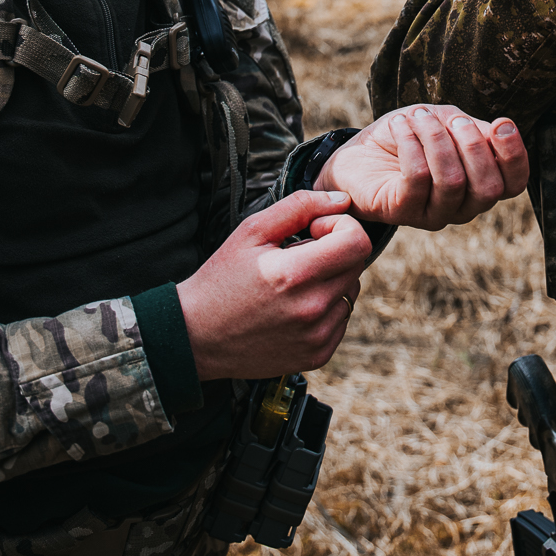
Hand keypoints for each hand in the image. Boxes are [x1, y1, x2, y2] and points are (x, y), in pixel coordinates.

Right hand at [178, 189, 370, 381]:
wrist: (197, 336)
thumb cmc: (222, 279)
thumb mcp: (251, 231)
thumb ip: (299, 207)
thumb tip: (340, 199)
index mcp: (294, 274)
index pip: (357, 242)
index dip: (341, 226)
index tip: (314, 231)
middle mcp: (311, 309)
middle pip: (357, 265)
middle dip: (335, 250)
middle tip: (300, 255)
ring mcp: (316, 336)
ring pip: (351, 292)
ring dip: (332, 281)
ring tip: (294, 284)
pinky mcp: (317, 355)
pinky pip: (342, 320)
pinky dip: (326, 308)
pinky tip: (294, 307)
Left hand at [315, 105, 530, 229]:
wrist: (359, 152)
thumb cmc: (408, 136)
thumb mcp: (445, 122)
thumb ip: (474, 129)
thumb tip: (500, 130)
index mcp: (480, 185)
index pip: (514, 184)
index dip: (515, 156)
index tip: (502, 123)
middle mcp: (462, 206)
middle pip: (488, 187)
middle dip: (472, 145)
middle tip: (451, 118)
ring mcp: (433, 214)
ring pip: (452, 182)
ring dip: (436, 140)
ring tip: (418, 116)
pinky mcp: (401, 212)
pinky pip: (416, 179)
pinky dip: (410, 145)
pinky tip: (399, 126)